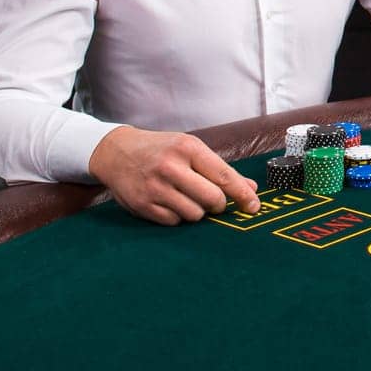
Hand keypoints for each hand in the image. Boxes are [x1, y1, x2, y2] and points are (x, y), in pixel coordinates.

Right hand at [88, 125, 259, 224]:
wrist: (115, 152)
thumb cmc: (160, 150)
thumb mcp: (190, 149)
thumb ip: (220, 169)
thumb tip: (251, 188)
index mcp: (188, 148)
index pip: (223, 176)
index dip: (242, 194)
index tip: (254, 205)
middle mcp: (171, 167)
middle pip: (212, 199)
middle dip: (219, 204)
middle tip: (215, 201)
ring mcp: (155, 188)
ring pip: (194, 214)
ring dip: (198, 211)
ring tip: (188, 197)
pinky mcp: (143, 205)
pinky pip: (174, 222)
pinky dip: (178, 216)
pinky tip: (170, 202)